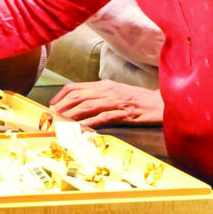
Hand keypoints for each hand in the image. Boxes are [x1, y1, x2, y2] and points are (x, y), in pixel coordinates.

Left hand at [49, 80, 163, 126]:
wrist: (162, 103)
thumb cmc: (138, 99)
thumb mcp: (115, 93)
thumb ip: (98, 97)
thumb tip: (79, 106)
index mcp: (103, 85)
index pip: (75, 87)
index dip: (60, 97)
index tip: (51, 107)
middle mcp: (107, 90)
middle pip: (78, 96)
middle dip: (62, 107)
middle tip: (51, 118)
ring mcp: (116, 101)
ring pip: (88, 106)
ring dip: (72, 115)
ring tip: (61, 124)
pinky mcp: (125, 113)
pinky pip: (104, 117)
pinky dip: (91, 123)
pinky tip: (82, 129)